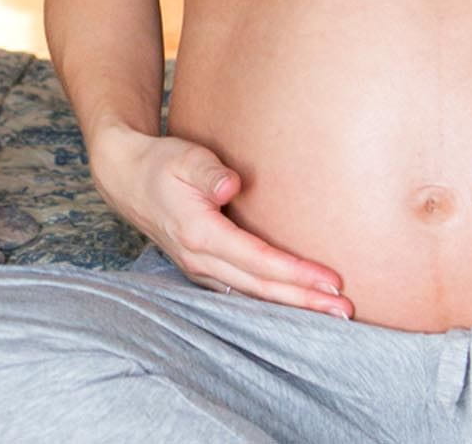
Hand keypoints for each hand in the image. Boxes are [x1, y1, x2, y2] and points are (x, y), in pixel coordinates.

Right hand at [89, 126, 352, 318]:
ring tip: (330, 313)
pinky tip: (292, 304)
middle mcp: (200, 259)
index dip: (296, 273)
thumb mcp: (183, 157)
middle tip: (346, 311)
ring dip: (291, 305)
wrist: (126, 178)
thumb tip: (232, 185)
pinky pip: (241, 291)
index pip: (259, 260)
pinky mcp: (203, 267)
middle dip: (304, 301)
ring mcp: (200, 268)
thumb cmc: (160, 163)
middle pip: (261, 288)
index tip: (332, 280)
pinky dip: (269, 300)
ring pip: (252, 295)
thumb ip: (208, 172)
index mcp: (200, 234)